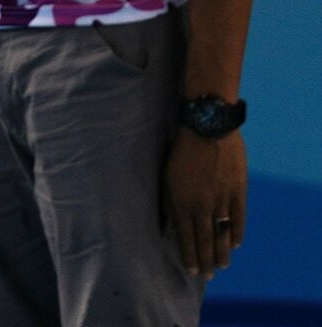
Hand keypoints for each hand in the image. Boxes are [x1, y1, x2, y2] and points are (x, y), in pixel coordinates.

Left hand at [164, 128, 245, 279]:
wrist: (207, 127)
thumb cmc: (180, 149)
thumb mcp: (166, 176)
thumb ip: (168, 202)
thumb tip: (166, 225)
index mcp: (180, 201)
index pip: (185, 236)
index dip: (188, 254)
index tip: (191, 269)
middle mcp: (201, 205)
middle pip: (204, 240)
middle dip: (205, 260)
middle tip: (207, 276)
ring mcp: (221, 199)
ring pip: (222, 233)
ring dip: (222, 252)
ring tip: (221, 266)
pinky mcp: (237, 191)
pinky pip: (238, 218)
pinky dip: (236, 232)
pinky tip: (235, 244)